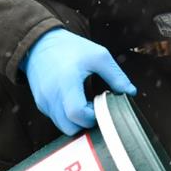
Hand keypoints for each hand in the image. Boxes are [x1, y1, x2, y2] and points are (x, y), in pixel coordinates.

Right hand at [21, 28, 135, 135]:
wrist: (39, 43)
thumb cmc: (70, 47)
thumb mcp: (98, 56)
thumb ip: (116, 76)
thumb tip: (130, 92)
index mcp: (66, 83)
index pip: (77, 114)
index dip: (93, 116)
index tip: (101, 106)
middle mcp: (51, 96)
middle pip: (70, 128)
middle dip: (86, 123)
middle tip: (95, 108)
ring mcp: (43, 102)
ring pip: (63, 126)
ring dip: (77, 121)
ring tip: (86, 103)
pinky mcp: (41, 104)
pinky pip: (56, 119)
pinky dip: (67, 116)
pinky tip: (76, 101)